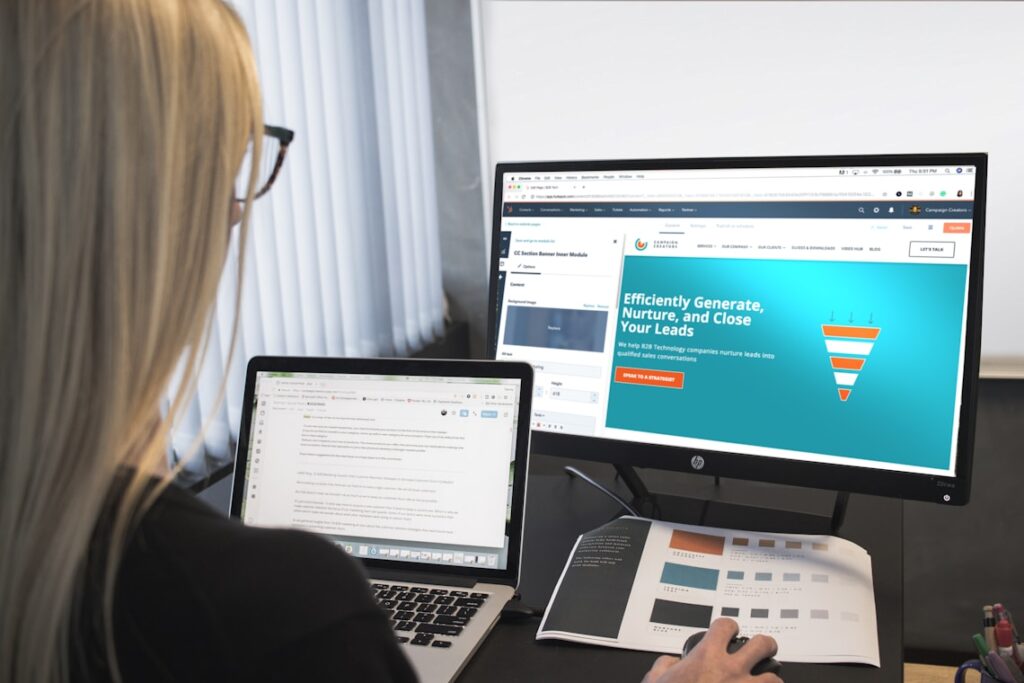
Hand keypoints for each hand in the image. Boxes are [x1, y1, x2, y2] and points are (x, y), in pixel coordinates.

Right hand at [641, 618, 781, 682]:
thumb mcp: (655, 680)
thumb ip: (664, 665)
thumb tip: (671, 662)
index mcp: (707, 657)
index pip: (726, 626)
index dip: (729, 626)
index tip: (728, 631)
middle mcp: (731, 670)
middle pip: (762, 645)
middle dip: (765, 645)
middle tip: (762, 649)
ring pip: (773, 678)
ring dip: (770, 678)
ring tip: (766, 680)